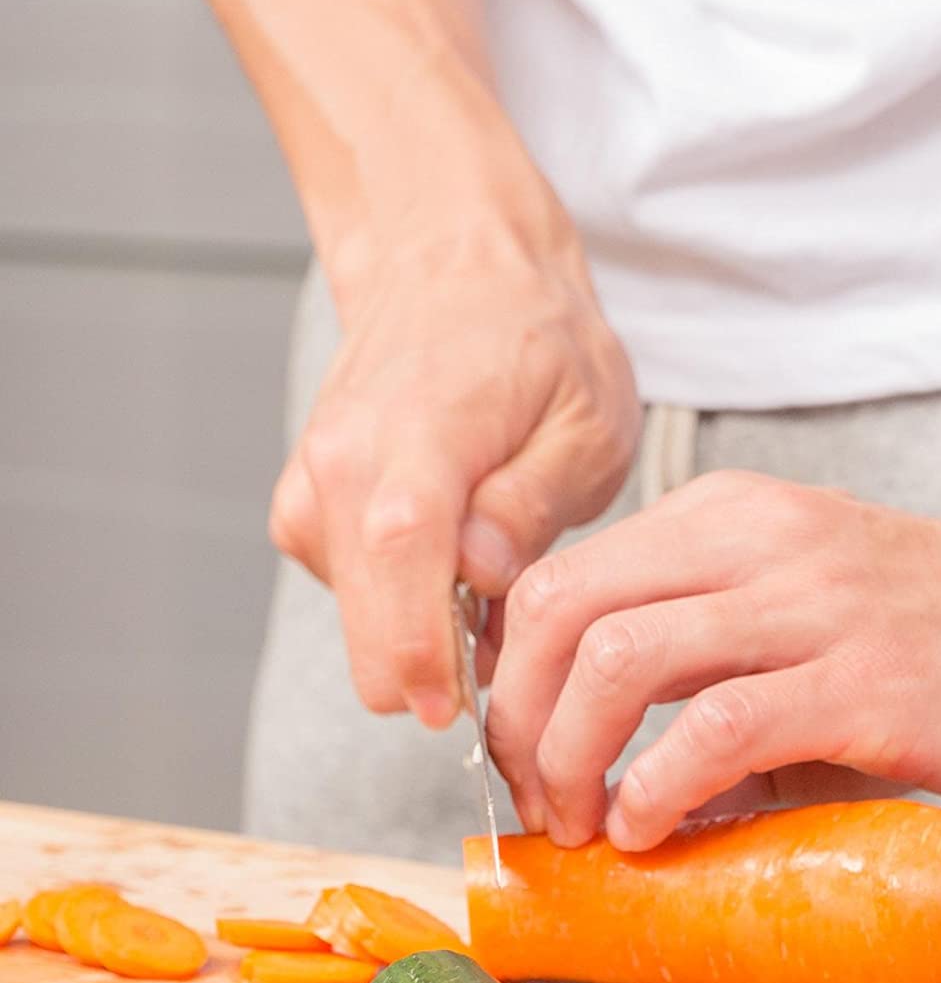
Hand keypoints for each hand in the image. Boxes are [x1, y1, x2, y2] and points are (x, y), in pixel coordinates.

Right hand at [270, 213, 638, 723]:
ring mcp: (315, 487)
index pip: (400, 558)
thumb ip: (533, 503)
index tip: (455, 712)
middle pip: (364, 614)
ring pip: (360, 617)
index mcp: (415, 437)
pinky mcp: (310, 509)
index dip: (423, 650)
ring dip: (427, 632)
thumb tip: (484, 575)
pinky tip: (462, 566)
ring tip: (504, 588)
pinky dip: (407, 602)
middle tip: (519, 667)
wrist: (455, 270)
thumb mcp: (587, 421)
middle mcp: (341, 465)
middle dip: (434, 667)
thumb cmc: (537, 343)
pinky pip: (356, 591)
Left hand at [484, 471, 940, 849]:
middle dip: (519, 723)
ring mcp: (815, 608)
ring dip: (572, 759)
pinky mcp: (866, 682)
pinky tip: (659, 828)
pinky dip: (659, 787)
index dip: (513, 679)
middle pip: (563, 611)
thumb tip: (625, 784)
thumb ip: (716, 676)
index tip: (528, 757)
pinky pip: (718, 727)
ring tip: (592, 824)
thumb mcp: (811, 622)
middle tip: (543, 804)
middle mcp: (761, 543)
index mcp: (734, 519)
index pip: (560, 578)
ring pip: (620, 659)